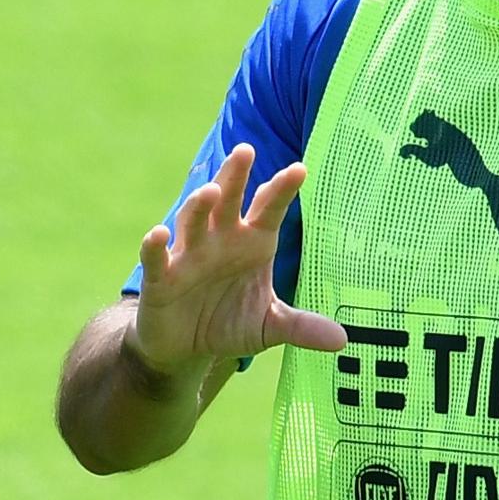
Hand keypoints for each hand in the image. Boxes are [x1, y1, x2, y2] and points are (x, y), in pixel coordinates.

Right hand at [132, 145, 344, 378]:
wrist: (186, 349)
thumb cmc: (228, 323)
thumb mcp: (269, 326)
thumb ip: (301, 326)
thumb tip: (343, 339)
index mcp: (252, 242)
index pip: (268, 210)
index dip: (282, 190)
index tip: (300, 170)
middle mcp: (219, 240)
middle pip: (227, 200)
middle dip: (235, 176)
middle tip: (245, 150)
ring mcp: (188, 256)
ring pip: (193, 221)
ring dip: (199, 205)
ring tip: (211, 191)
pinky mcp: (160, 279)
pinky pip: (156, 259)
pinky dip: (155, 246)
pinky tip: (159, 234)